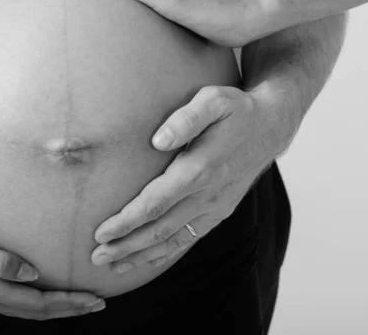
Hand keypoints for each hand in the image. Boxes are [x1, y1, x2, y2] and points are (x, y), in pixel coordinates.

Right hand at [0, 215, 104, 319]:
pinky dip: (37, 303)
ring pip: (27, 310)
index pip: (38, 303)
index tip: (93, 299)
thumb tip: (31, 275)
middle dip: (69, 309)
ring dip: (56, 308)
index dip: (68, 303)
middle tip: (97, 304)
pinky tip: (45, 295)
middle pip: (37, 312)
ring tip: (79, 302)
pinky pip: (16, 303)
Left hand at [88, 86, 289, 272]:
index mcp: (200, 169)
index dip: (126, 222)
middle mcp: (208, 195)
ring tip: (113, 266)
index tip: (101, 233)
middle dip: (126, 246)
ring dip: (141, 255)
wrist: (271, 127)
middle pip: (160, 229)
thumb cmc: (236, 110)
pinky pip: (189, 238)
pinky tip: (146, 260)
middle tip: (96, 257)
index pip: (155, 203)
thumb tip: (159, 140)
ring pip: (173, 240)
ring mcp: (215, 207)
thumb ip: (187, 118)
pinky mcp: (219, 212)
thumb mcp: (214, 101)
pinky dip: (165, 253)